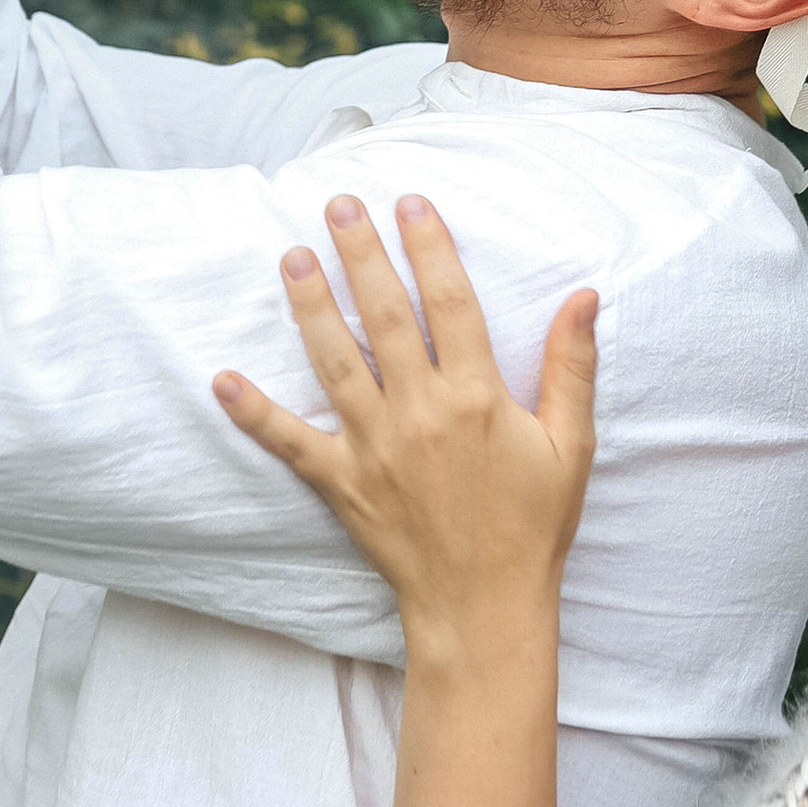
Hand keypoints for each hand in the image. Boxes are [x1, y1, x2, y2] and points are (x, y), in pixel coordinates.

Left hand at [215, 197, 597, 663]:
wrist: (484, 604)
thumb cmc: (532, 524)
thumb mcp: (570, 444)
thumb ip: (571, 366)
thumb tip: (584, 295)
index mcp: (477, 396)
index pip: (449, 301)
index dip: (430, 246)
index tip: (410, 202)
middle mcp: (420, 412)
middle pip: (384, 316)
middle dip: (361, 254)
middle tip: (338, 204)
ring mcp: (374, 446)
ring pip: (334, 361)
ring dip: (310, 306)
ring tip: (292, 256)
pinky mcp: (342, 482)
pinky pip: (290, 442)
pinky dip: (254, 413)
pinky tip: (223, 379)